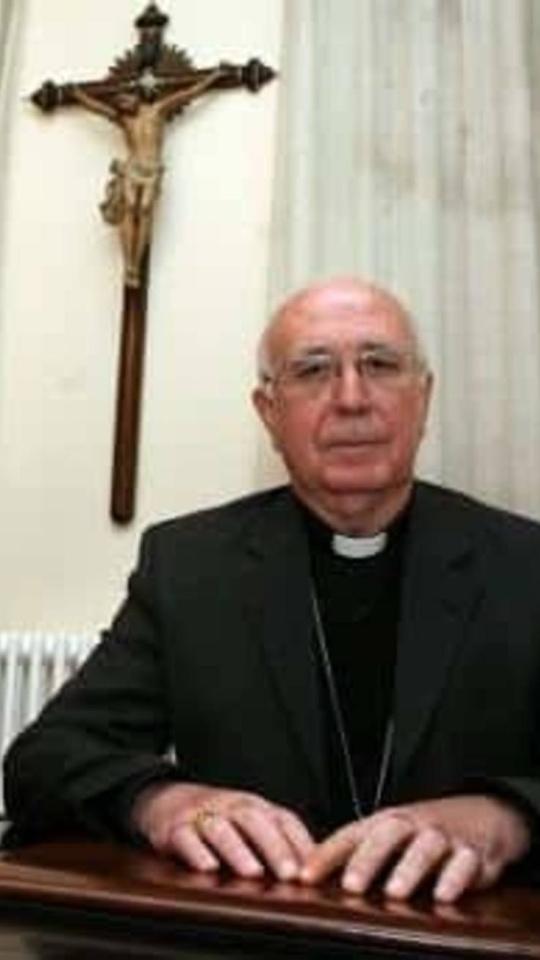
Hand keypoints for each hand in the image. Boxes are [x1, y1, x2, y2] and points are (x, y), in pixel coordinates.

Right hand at [132, 782, 314, 880]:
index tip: (314, 870)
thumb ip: (279, 842)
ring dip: (239, 851)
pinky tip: (208, 867)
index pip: (284, 819)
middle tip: (289, 874)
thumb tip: (315, 873)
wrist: (166, 797)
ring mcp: (203, 815)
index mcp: (255, 806)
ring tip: (253, 872)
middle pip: (255, 821)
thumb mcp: (249, 823)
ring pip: (222, 829)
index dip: (301, 843)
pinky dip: (197, 852)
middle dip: (274, 847)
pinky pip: (186, 837)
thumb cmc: (218, 817)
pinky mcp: (176, 828)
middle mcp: (231, 806)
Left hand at [300, 795, 530, 901]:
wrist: (479, 814)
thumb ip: (352, 854)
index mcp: (383, 823)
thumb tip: (306, 876)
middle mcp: (411, 826)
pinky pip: (464, 862)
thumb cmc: (420, 832)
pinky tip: (443, 895)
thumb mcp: (386, 837)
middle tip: (351, 885)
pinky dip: (454, 877)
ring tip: (394, 892)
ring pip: (425, 847)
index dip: (326, 855)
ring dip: (409, 868)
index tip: (304, 876)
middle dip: (368, 860)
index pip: (350, 835)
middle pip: (387, 835)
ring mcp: (441, 837)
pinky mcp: (472, 853)